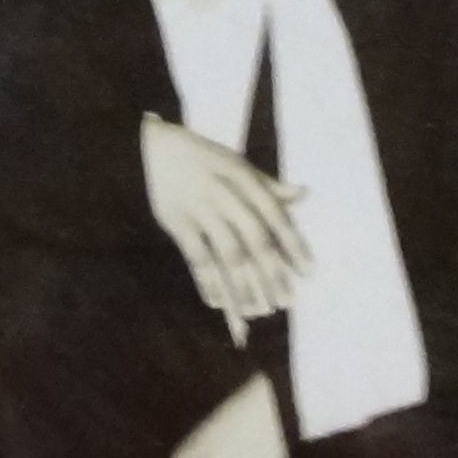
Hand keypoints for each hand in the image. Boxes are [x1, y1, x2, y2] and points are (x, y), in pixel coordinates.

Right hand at [139, 115, 307, 330]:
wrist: (151, 148)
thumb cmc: (203, 159)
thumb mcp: (237, 164)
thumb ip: (268, 185)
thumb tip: (304, 194)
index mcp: (242, 176)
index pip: (273, 214)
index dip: (292, 243)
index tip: (306, 272)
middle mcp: (224, 193)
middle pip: (254, 239)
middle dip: (272, 273)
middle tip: (285, 301)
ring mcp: (199, 209)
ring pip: (228, 254)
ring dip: (245, 285)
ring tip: (257, 310)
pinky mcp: (176, 222)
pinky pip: (197, 258)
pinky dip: (208, 282)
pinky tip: (219, 303)